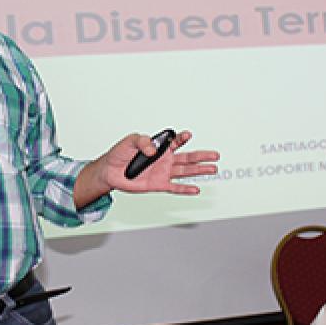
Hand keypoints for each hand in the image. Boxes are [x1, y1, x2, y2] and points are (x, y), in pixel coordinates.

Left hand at [75, 130, 219, 206]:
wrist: (110, 171)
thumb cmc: (119, 154)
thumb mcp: (129, 141)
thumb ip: (142, 141)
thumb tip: (154, 150)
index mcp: (159, 147)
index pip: (176, 142)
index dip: (182, 138)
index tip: (187, 135)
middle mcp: (164, 160)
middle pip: (187, 158)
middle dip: (202, 156)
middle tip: (215, 155)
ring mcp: (163, 173)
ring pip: (185, 171)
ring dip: (199, 170)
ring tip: (213, 169)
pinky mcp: (158, 185)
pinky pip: (175, 187)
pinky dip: (185, 189)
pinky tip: (196, 189)